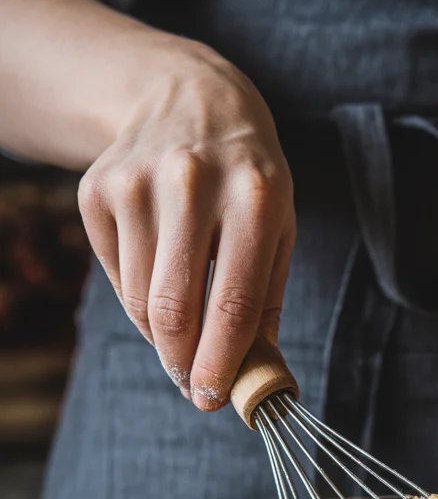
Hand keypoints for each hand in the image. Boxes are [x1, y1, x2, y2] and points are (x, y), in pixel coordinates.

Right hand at [77, 46, 294, 408]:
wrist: (188, 99)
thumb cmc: (247, 179)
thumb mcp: (279, 227)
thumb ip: (268, 303)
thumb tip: (261, 379)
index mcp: (255, 198)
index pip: (234, 303)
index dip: (222, 363)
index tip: (214, 400)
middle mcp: (193, 184)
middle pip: (176, 308)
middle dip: (183, 364)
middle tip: (193, 387)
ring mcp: (138, 183)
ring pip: (142, 300)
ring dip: (163, 337)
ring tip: (185, 332)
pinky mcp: (98, 189)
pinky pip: (118, 276)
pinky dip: (139, 300)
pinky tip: (161, 278)